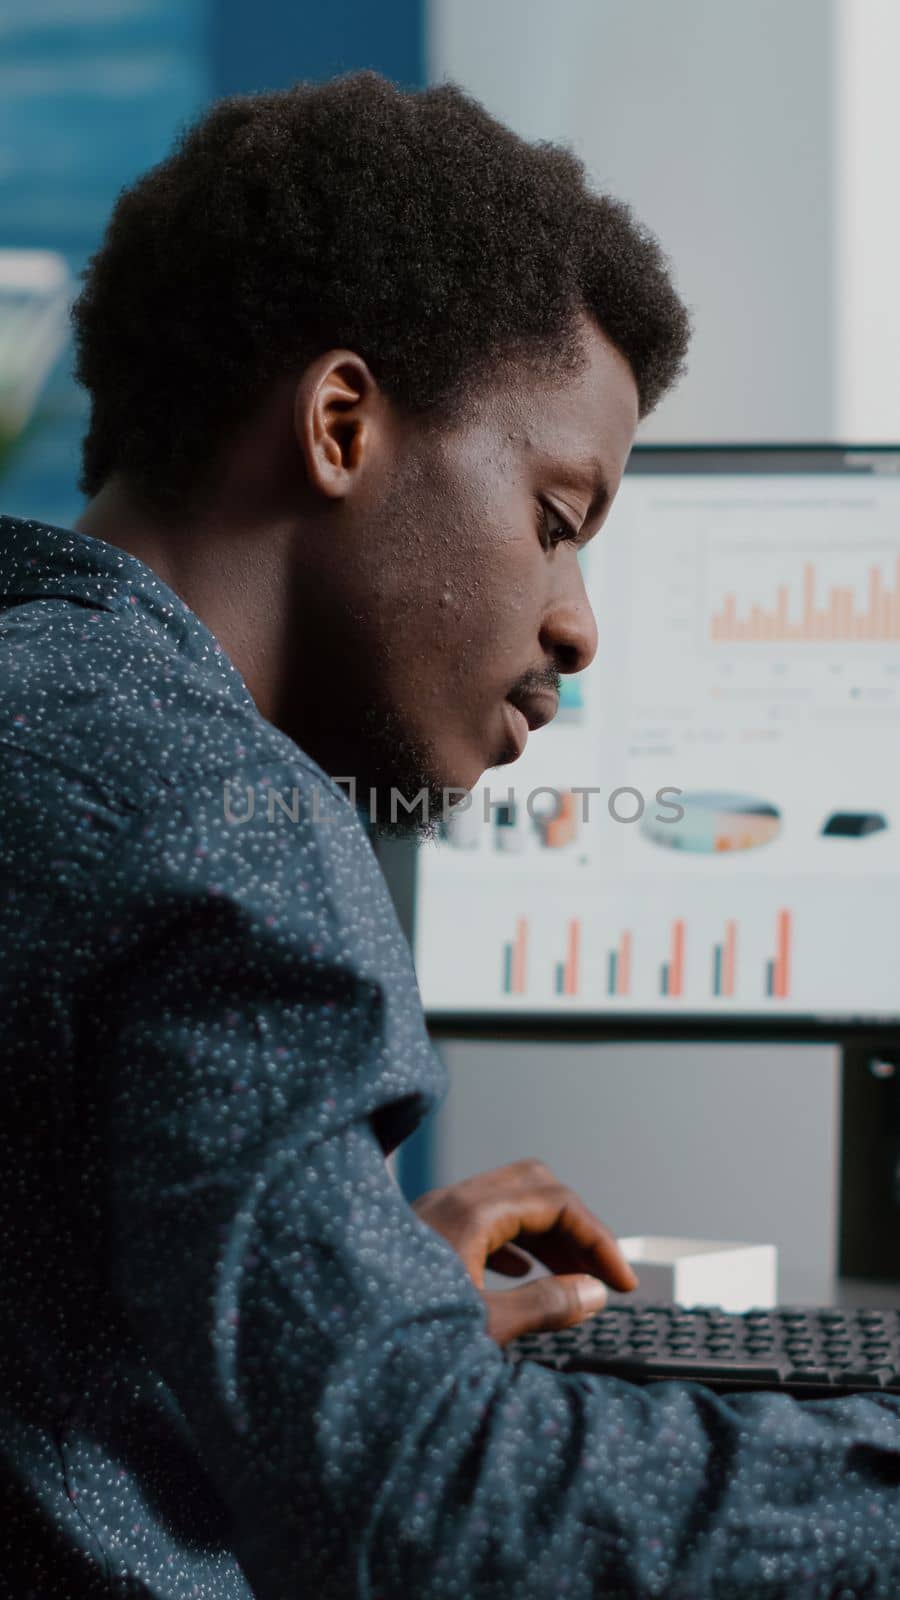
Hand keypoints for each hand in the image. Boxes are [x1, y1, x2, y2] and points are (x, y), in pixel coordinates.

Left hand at [412, 1157, 638, 1345]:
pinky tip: (523, 1273)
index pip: (555, 1202)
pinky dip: (515, 1239)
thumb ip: (544, 1306)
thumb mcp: (482, 1330)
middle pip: (534, 1185)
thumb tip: (594, 1293)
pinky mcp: (420, 1236)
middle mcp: (450, 1201)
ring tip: (573, 1280)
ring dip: (546, 1233)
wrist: (324, 1351)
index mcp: (469, 1214)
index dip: (598, 1240)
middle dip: (575, 1225)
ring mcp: (432, 1214)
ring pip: (507, 1200)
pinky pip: (482, 1219)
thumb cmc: (396, 1341)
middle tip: (601, 1274)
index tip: (622, 1283)